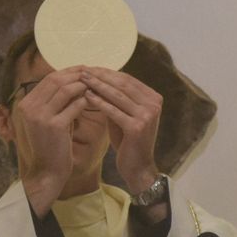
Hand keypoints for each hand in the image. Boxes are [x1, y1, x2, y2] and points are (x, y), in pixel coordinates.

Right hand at [11, 68, 87, 215]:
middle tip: (94, 73)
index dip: (68, 72)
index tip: (84, 70)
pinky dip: (86, 101)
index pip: (48, 78)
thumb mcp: (48, 120)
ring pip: (66, 90)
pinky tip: (96, 102)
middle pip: (56, 80)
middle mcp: (29, 107)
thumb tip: (73, 80)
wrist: (47, 172)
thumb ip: (55, 102)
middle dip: (77, 74)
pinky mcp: (54, 126)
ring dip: (83, 86)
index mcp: (26, 104)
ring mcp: (40, 116)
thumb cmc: (51, 146)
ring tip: (97, 86)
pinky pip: (74, 106)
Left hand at [84, 68, 161, 198]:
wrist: (138, 168)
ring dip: (98, 85)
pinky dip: (99, 102)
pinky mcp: (137, 127)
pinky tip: (86, 96)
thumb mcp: (124, 115)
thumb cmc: (128, 141)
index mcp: (153, 98)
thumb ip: (116, 99)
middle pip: (122, 84)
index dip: (107, 73)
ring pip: (117, 95)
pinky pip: (113, 111)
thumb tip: (98, 78)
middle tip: (83, 70)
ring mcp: (147, 115)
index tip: (90, 68)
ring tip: (82, 79)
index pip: (127, 79)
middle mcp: (154, 104)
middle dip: (101, 76)